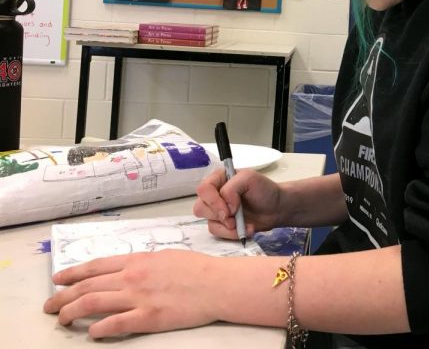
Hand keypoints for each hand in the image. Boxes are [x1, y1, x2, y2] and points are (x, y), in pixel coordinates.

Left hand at [43, 250, 224, 337]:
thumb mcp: (166, 257)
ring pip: (92, 304)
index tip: (58, 279)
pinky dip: (97, 329)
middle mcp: (132, 277)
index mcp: (137, 260)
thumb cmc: (198, 268)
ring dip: (71, 313)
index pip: (95, 266)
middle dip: (62, 297)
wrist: (217, 284)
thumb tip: (128, 271)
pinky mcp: (148, 318)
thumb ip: (143, 264)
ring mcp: (138, 298)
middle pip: (86, 286)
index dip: (72, 273)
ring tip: (62, 321)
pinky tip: (90, 332)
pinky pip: (114, 324)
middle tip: (49, 306)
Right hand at [193, 168, 282, 238]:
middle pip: (201, 207)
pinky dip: (231, 234)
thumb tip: (226, 208)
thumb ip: (232, 188)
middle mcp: (214, 194)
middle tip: (235, 219)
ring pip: (208, 222)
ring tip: (244, 225)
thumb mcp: (250, 178)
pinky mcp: (223, 224)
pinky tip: (247, 229)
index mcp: (218, 179)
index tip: (230, 210)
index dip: (214, 202)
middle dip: (219, 216)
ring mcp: (217, 211)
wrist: (277, 208)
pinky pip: (217, 232)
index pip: (203, 190)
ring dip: (226, 227)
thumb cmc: (264, 190)